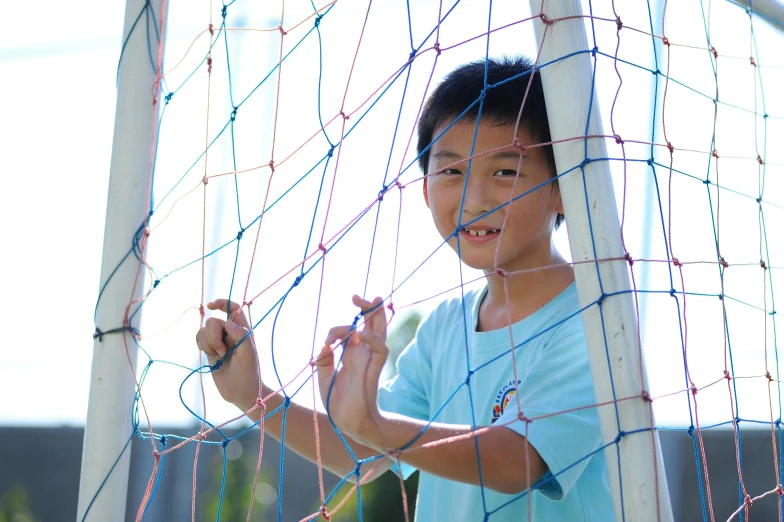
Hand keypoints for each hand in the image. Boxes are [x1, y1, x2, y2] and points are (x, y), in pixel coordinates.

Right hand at [195, 299, 260, 409]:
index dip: (223, 303)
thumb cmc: (248, 374)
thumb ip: (240, 336)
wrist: (240, 393)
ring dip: (208, 344)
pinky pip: (199, 339)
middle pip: (214, 322)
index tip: (211, 306)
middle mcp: (231, 333)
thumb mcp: (248, 355)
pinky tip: (211, 357)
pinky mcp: (210, 350)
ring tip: (219, 357)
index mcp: (243, 330)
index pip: (233, 309)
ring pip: (204, 330)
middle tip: (223, 353)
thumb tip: (228, 322)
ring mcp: (219, 341)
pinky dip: (201, 346)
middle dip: (214, 337)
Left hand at [316, 295, 388, 446]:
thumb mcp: (324, 378)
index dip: (340, 328)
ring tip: (374, 300)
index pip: (353, 331)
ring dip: (377, 315)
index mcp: (352, 355)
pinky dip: (373, 339)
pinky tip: (361, 335)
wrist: (349, 424)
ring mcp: (370, 360)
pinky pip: (381, 349)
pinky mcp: (374, 370)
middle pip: (372, 325)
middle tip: (357, 297)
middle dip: (368, 309)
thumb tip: (324, 344)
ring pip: (381, 331)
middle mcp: (363, 354)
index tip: (327, 339)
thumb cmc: (339, 404)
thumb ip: (324, 360)